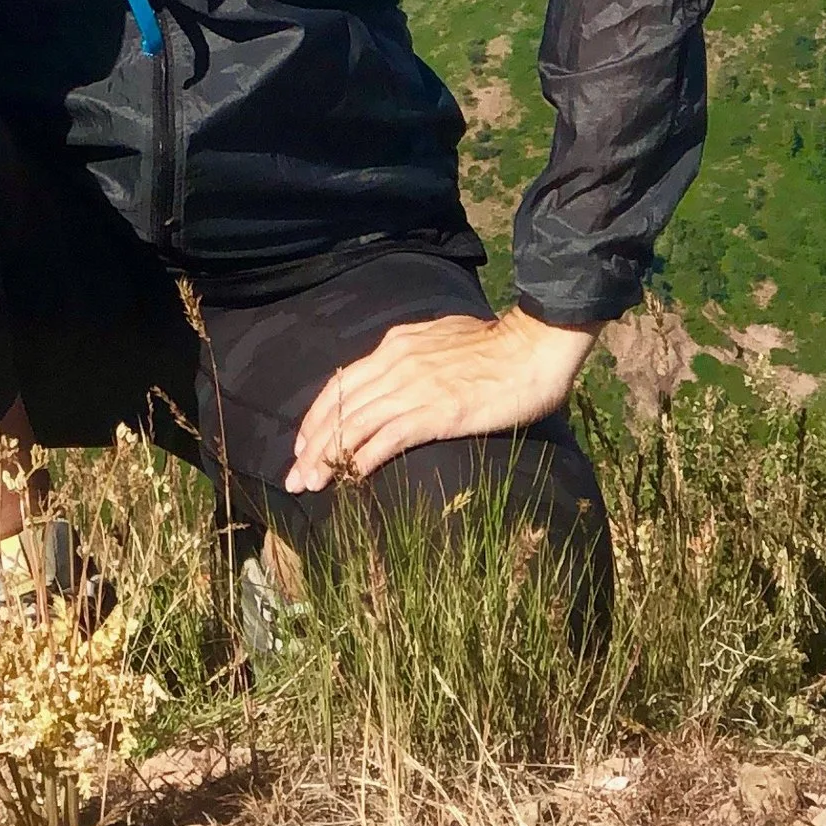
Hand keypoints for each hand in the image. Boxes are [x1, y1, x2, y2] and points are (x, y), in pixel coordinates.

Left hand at [285, 308, 597, 492]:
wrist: (531, 347)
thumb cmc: (496, 347)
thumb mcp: (439, 340)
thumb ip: (413, 357)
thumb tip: (398, 375)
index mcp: (394, 346)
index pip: (342, 384)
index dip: (317, 416)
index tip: (302, 443)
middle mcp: (395, 365)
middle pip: (339, 409)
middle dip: (311, 445)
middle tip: (294, 476)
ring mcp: (413, 389)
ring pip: (354, 427)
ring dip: (327, 459)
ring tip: (309, 485)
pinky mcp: (435, 414)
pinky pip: (387, 440)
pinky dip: (362, 461)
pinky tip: (349, 480)